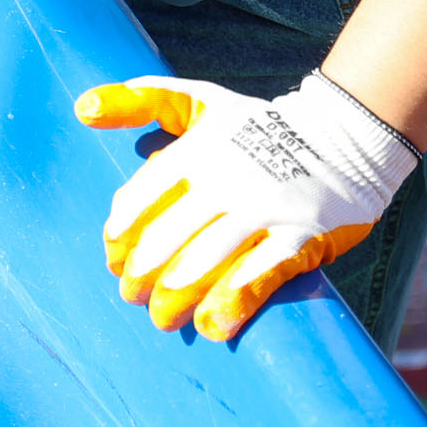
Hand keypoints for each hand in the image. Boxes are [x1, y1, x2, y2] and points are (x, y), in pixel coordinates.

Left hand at [76, 72, 416, 340]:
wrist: (345, 137)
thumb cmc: (258, 126)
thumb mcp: (200, 101)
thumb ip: (142, 101)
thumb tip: (82, 108)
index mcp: (196, 150)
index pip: (139, 200)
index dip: (120, 236)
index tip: (114, 259)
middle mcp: (226, 179)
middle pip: (165, 240)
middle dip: (142, 277)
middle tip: (134, 297)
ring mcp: (264, 209)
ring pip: (204, 264)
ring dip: (175, 299)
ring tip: (164, 318)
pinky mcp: (301, 237)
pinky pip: (257, 277)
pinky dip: (231, 305)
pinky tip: (211, 325)